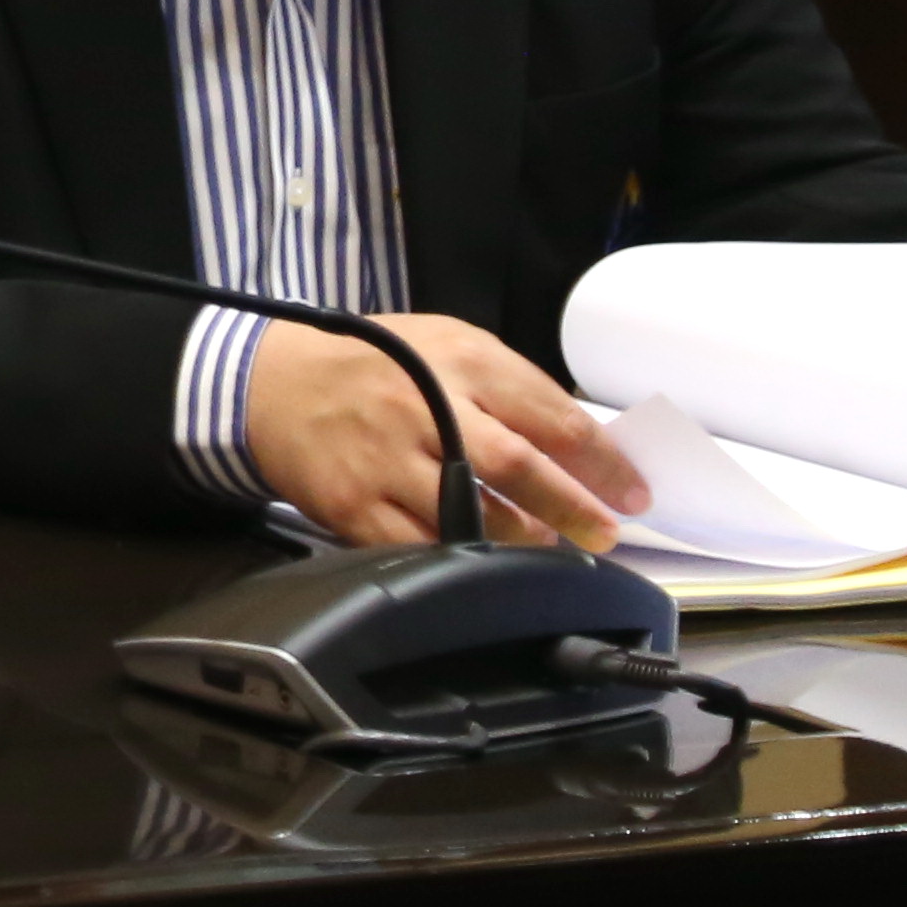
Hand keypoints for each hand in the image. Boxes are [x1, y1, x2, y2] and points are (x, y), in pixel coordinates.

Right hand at [240, 314, 644, 551]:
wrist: (272, 384)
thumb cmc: (377, 365)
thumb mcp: (447, 346)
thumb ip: (511, 389)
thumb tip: (583, 448)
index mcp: (459, 362)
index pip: (551, 416)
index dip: (602, 462)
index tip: (633, 494)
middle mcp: (424, 407)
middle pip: (517, 466)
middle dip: (573, 506)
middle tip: (605, 532)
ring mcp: (386, 459)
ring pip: (472, 515)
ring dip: (522, 539)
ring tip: (543, 543)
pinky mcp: (353, 504)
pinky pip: (421, 547)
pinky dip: (460, 559)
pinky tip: (480, 559)